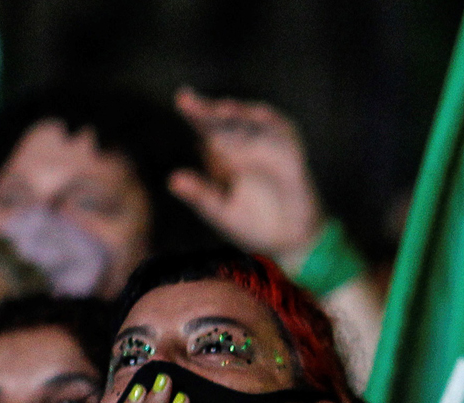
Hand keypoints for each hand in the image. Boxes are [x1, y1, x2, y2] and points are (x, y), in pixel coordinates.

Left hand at [167, 88, 324, 268]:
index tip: (183, 101)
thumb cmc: (253, 225)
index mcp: (223, 154)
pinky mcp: (290, 152)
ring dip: (241, 112)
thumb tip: (173, 180)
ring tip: (223, 110)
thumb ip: (200, 196)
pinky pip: (283, 131)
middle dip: (210, 109)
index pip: (206, 128)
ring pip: (253, 120)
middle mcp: (244, 144)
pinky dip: (273, 122)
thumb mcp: (222, 212)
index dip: (195, 112)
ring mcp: (268, 146)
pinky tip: (259, 115)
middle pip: (225, 119)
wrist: (290, 241)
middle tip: (191, 103)